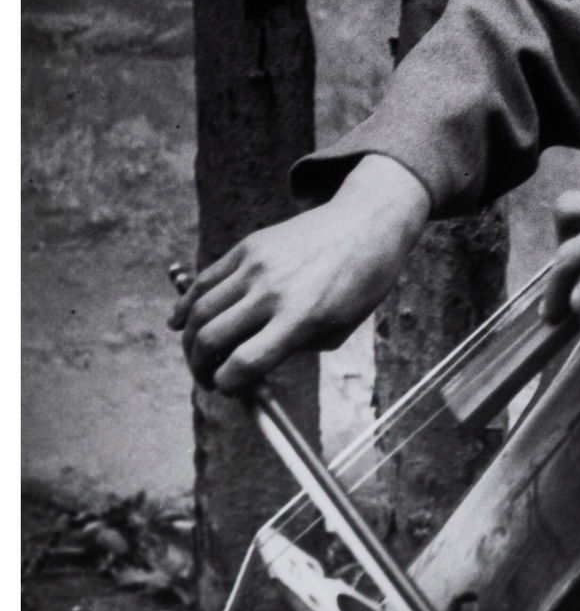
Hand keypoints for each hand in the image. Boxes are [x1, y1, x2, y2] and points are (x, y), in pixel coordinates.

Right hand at [168, 155, 430, 392]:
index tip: (228, 388)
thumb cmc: (361, 282)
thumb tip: (248, 368)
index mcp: (302, 316)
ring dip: (189, 341)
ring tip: (197, 354)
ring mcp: (256, 265)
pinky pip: (204, 280)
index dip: (228, 384)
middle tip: (208, 377)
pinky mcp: (248, 246)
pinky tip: (179, 322)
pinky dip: (185, 305)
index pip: (244, 363)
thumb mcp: (339, 327)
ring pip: (199, 311)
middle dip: (201, 368)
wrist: (368, 222)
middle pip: (210, 339)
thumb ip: (293, 349)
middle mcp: (273, 291)